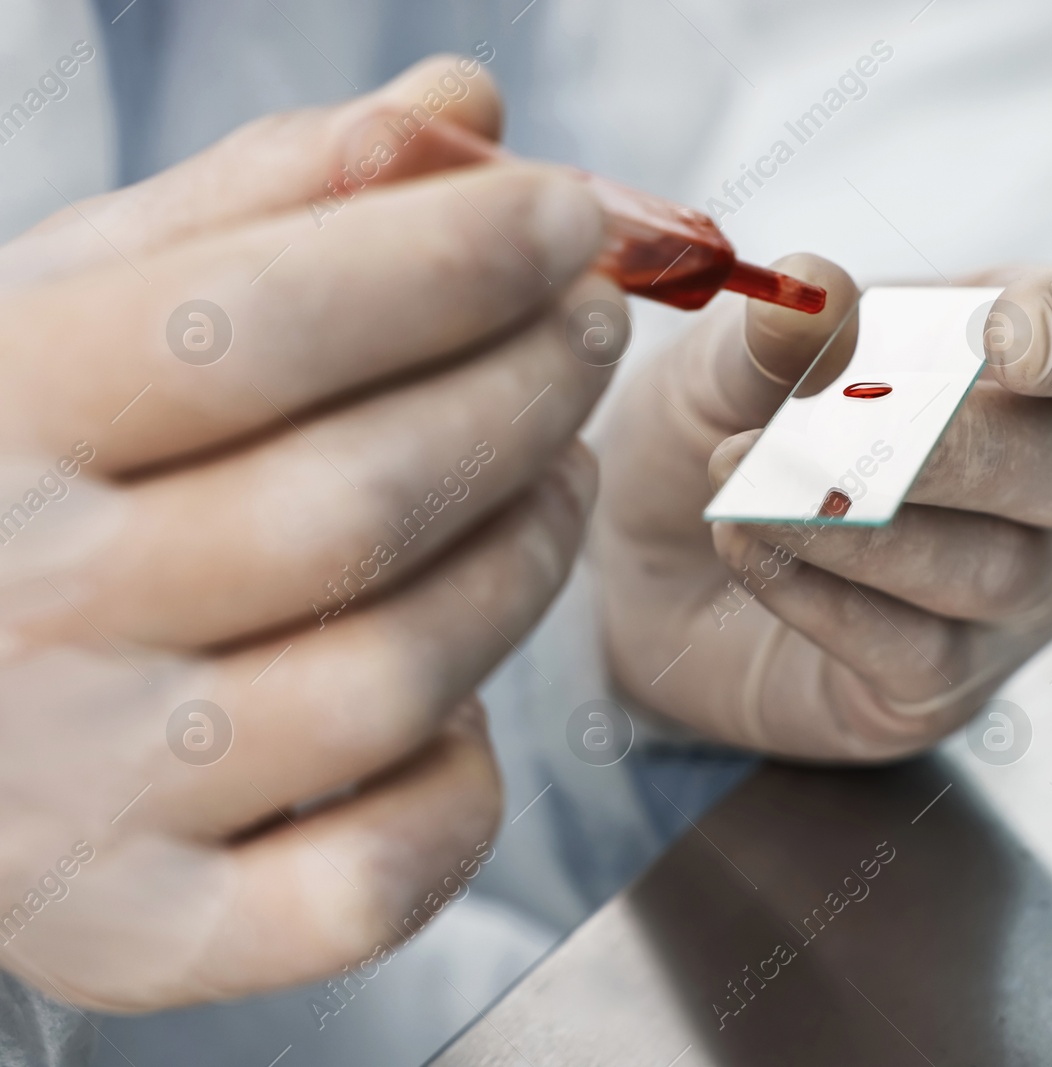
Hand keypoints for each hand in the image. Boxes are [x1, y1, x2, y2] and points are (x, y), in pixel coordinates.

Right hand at [0, 57, 616, 1009]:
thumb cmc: (18, 474)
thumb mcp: (86, 304)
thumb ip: (268, 208)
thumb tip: (464, 112)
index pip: (246, 323)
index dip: (446, 259)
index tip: (565, 218)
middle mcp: (18, 621)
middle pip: (357, 502)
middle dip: (526, 393)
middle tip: (587, 333)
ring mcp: (81, 803)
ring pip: (398, 679)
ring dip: (526, 560)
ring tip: (551, 473)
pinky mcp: (153, 936)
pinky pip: (381, 875)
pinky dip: (467, 781)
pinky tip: (459, 692)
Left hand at [594, 255, 1051, 759]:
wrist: (653, 562)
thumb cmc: (728, 428)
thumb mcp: (731, 362)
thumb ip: (779, 330)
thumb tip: (809, 284)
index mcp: (1038, 361)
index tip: (1001, 334)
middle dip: (948, 451)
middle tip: (817, 437)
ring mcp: (1022, 594)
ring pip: (995, 570)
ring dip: (860, 528)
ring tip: (742, 492)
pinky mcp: (951, 684)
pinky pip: (917, 651)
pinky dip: (824, 596)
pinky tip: (745, 549)